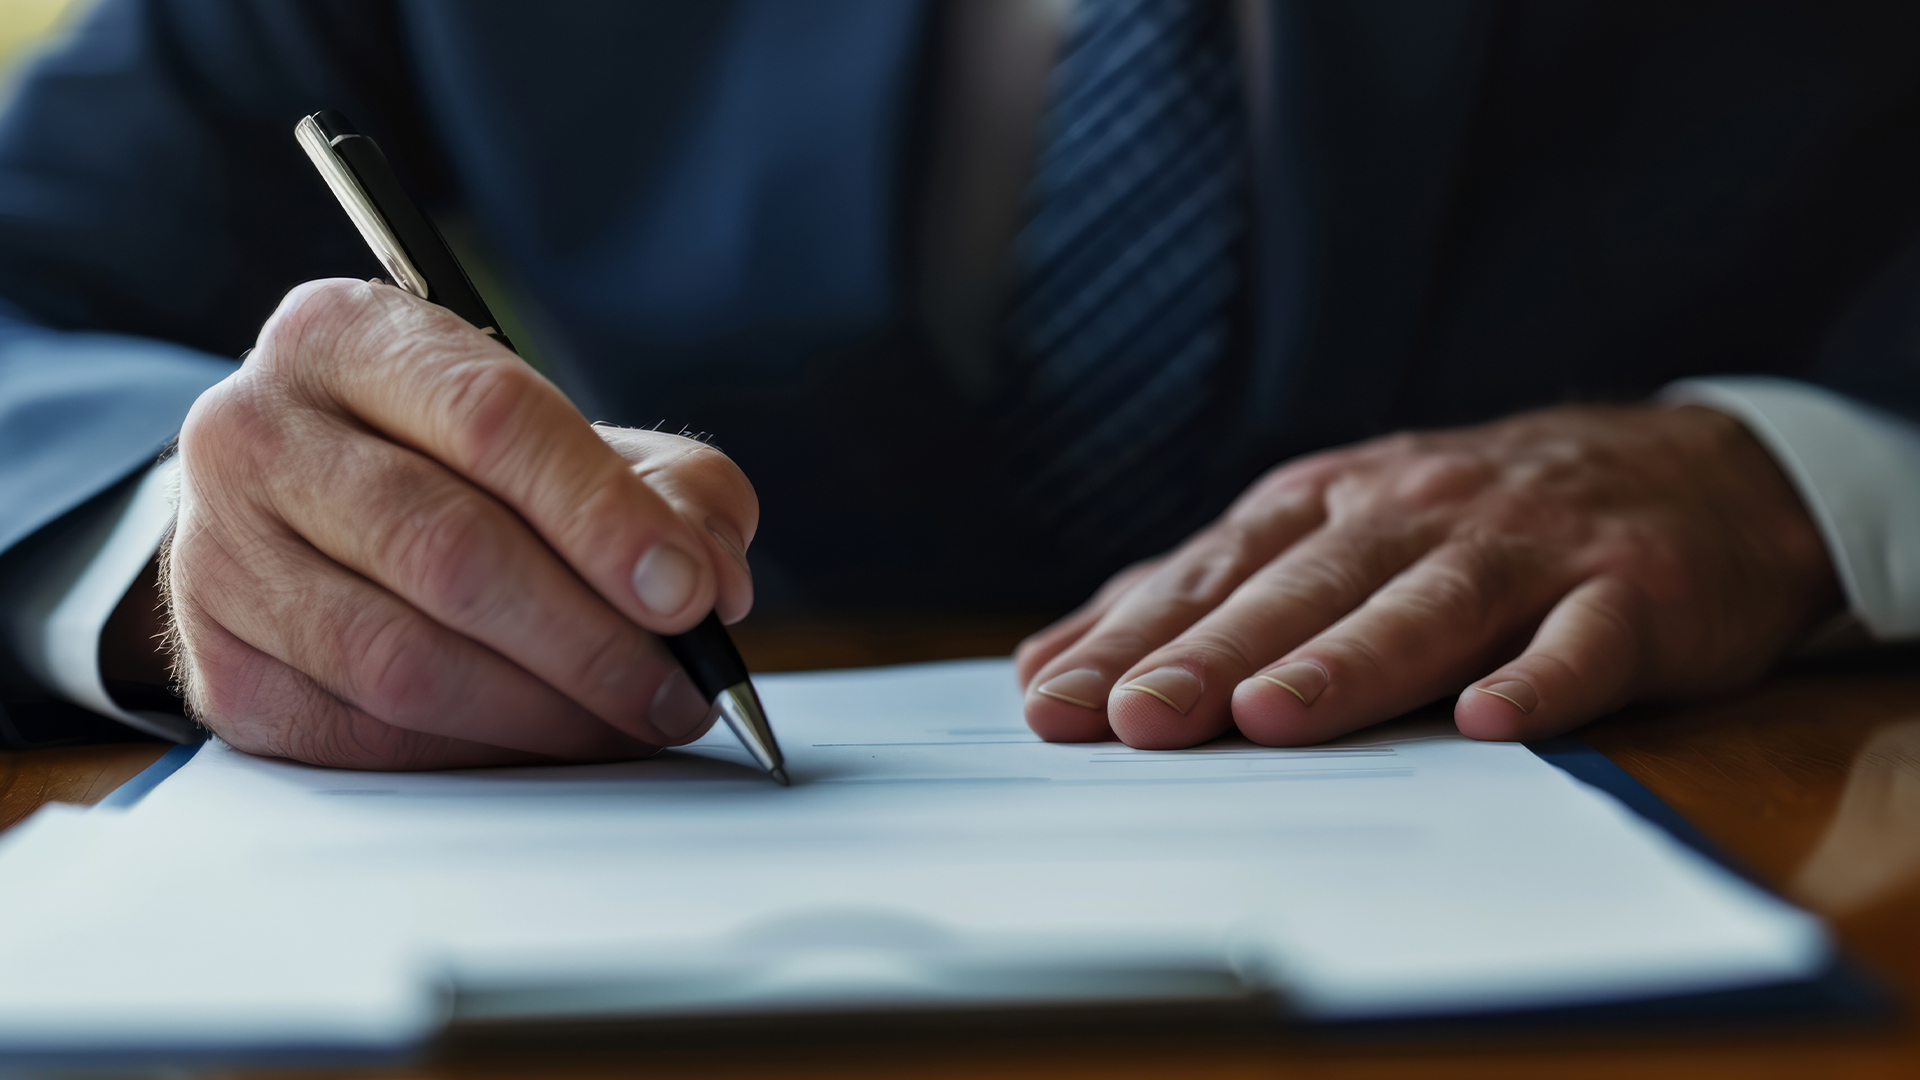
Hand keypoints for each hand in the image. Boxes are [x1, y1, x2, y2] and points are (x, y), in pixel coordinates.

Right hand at [164, 279, 757, 768]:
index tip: (686, 592)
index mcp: (348, 336)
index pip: (489, 418)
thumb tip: (711, 580)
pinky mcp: (218, 668)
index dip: (602, 514)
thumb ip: (668, 490)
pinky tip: (546, 739)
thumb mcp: (570, 438)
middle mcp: (256, 431)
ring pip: (402, 659)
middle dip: (589, 636)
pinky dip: (479, 749)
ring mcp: (218, 555)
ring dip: (545, 709)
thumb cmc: (457, 469)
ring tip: (633, 719)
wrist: (301, 515)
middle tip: (679, 687)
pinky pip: (368, 734)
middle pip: (447, 549)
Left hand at [1015, 405, 1841, 746]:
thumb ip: (1199, 594)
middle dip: (1212, 655)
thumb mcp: (1330, 532)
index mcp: (1329, 505)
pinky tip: (1491, 722)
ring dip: (1348, 661)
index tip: (1056, 705)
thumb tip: (1051, 661)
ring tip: (1273, 715)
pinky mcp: (1631, 592)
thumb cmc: (1471, 522)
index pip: (1216, 574)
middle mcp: (1414, 515)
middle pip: (1303, 590)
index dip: (1134, 640)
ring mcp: (1526, 550)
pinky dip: (1540, 680)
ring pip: (1426, 606)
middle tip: (1135, 720)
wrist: (1691, 473)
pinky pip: (1582, 641)